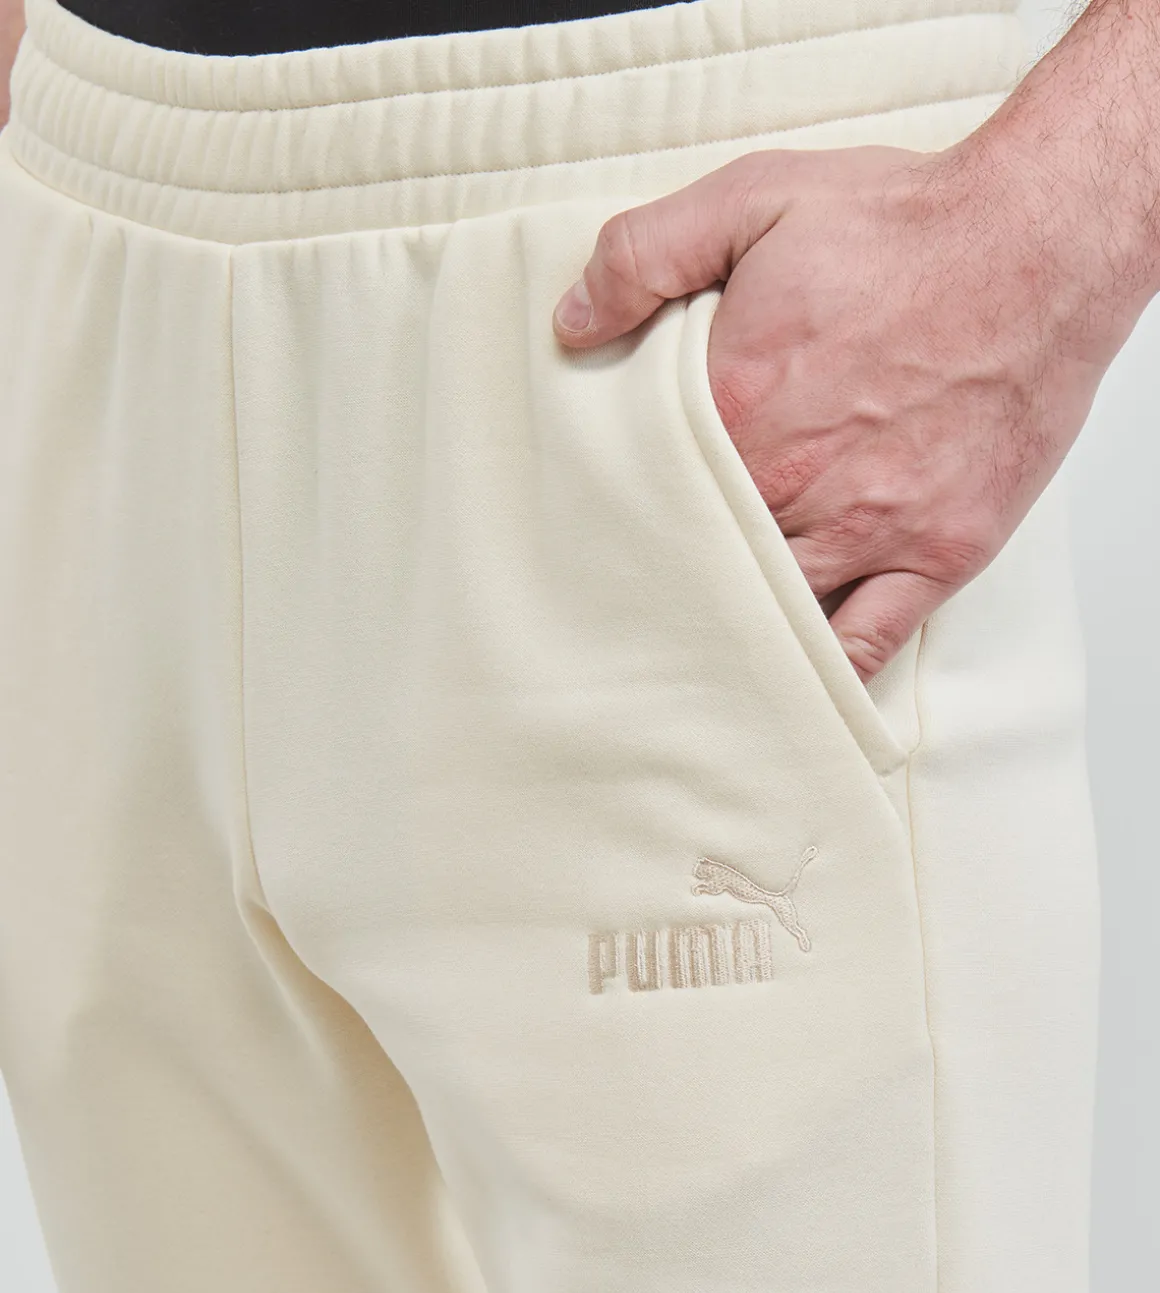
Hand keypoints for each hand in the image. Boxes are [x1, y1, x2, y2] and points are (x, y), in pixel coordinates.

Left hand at [551, 143, 1108, 681]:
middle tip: (627, 599)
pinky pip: (869, 642)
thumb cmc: (904, 227)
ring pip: (772, 612)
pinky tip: (786, 682)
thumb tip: (572, 324)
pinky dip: (825, 671)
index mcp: (736, 406)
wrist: (1039, 244)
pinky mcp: (937, 552)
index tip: (596, 523)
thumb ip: (644, 254)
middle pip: (701, 558)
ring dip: (729, 629)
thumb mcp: (753, 199)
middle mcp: (794, 482)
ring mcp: (869, 528)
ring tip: (688, 651)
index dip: (617, 508)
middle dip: (665, 576)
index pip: (643, 489)